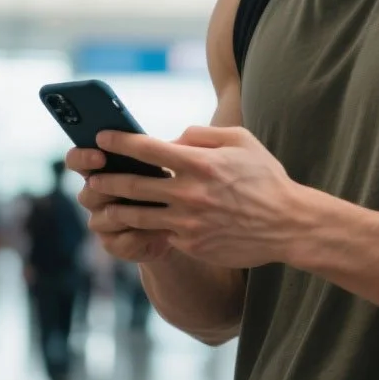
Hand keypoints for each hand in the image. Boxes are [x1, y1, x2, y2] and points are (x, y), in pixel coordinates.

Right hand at [67, 145, 173, 264]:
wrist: (177, 223)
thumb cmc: (165, 184)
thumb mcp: (158, 164)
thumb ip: (148, 152)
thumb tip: (157, 139)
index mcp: (99, 171)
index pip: (75, 161)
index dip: (82, 158)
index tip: (100, 155)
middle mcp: (94, 197)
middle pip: (87, 193)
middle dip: (106, 189)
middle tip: (126, 183)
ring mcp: (101, 223)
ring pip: (103, 219)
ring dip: (127, 212)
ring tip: (153, 206)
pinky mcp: (114, 245)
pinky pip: (122, 241)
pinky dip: (142, 234)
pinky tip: (162, 228)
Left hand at [84, 125, 306, 269]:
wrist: (287, 225)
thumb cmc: (266, 178)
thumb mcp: (241, 141)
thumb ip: (202, 135)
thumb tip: (172, 139)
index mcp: (200, 163)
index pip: (147, 148)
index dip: (119, 141)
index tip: (101, 136)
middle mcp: (189, 193)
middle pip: (132, 184)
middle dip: (106, 178)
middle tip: (91, 175)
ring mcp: (188, 222)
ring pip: (137, 215)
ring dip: (115, 209)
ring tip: (103, 206)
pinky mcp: (191, 244)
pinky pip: (159, 234)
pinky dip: (144, 230)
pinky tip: (133, 227)